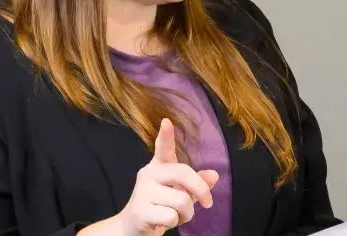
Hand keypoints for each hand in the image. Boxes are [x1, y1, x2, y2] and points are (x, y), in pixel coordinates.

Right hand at [114, 118, 219, 235]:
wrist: (132, 228)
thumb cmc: (159, 207)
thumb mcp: (180, 193)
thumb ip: (196, 184)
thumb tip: (214, 175)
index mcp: (159, 167)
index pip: (163, 148)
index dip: (166, 135)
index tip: (167, 122)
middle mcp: (149, 174)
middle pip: (182, 173)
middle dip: (201, 190)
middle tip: (208, 203)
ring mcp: (143, 192)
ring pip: (181, 200)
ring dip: (187, 213)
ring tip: (176, 215)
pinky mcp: (140, 211)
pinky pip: (171, 216)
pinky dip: (175, 223)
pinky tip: (163, 223)